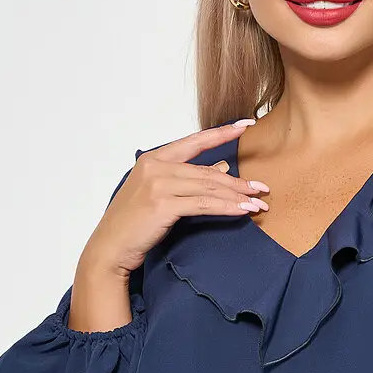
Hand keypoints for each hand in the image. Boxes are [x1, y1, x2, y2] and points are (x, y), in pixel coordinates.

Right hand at [82, 120, 269, 279]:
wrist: (110, 247)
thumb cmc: (133, 223)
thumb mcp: (158, 194)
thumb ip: (185, 180)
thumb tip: (220, 170)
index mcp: (153, 159)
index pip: (194, 142)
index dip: (222, 133)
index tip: (246, 125)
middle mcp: (156, 166)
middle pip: (207, 171)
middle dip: (238, 181)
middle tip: (262, 188)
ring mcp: (158, 184)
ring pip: (208, 187)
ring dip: (237, 196)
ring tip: (259, 203)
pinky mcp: (163, 204)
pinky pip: (204, 204)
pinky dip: (227, 207)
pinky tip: (243, 210)